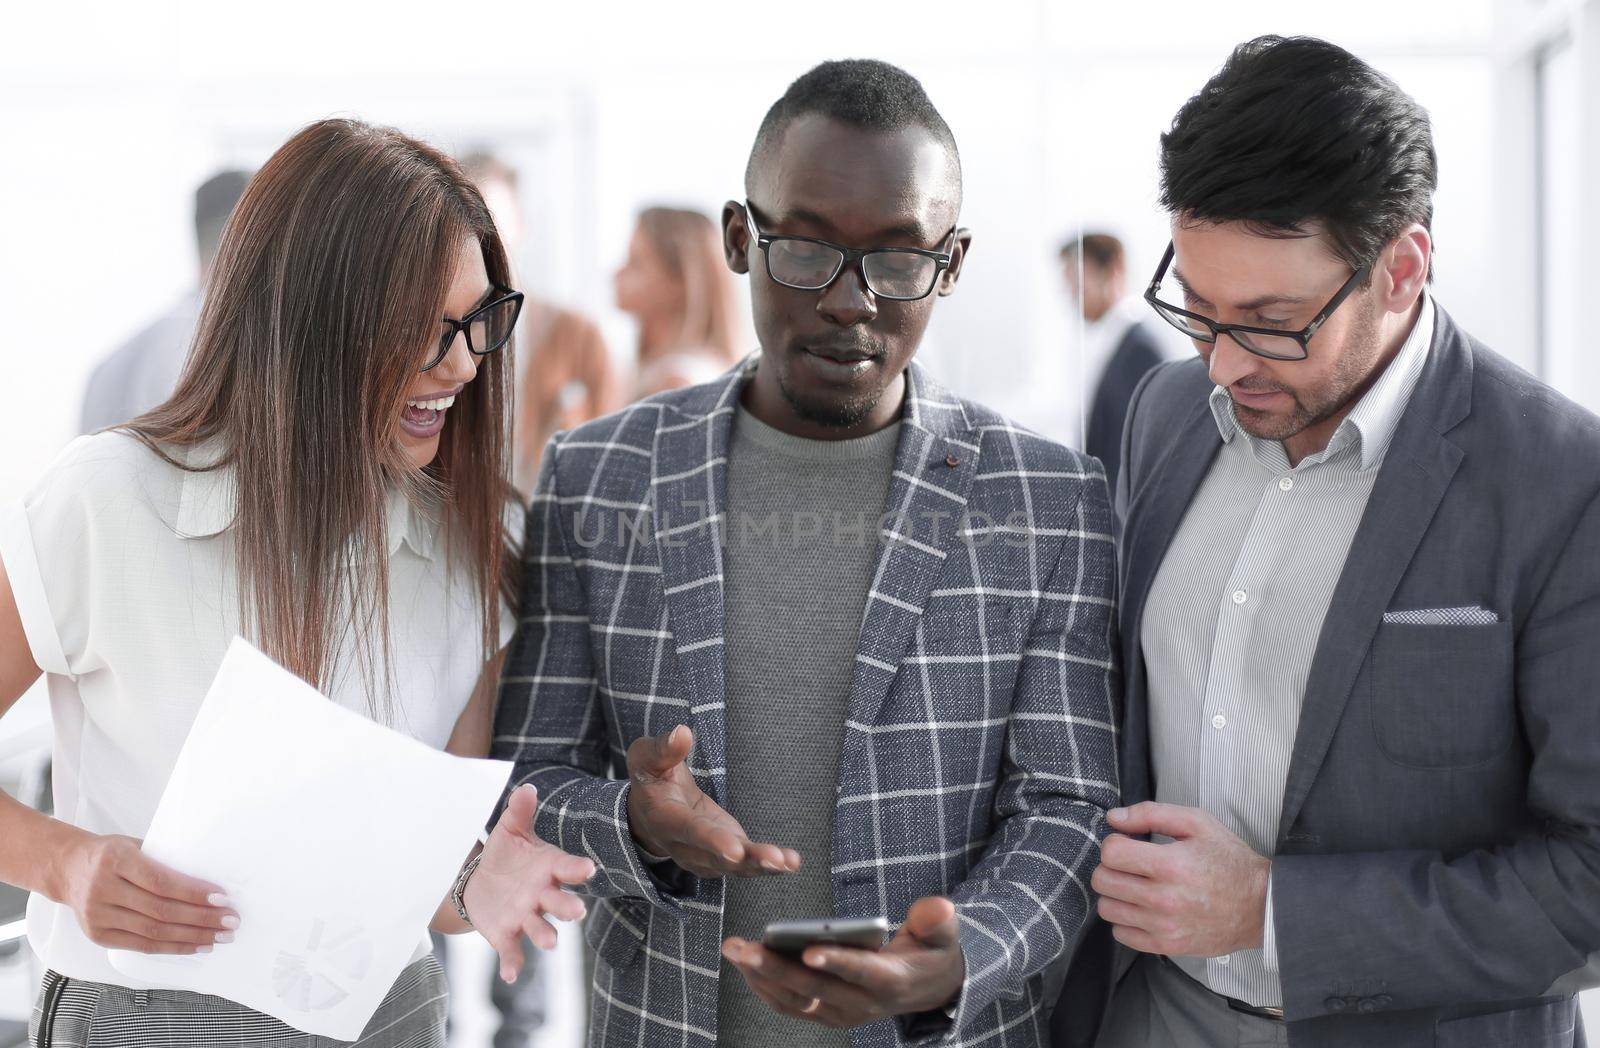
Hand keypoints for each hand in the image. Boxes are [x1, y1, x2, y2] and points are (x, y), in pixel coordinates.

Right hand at [61, 833, 237, 953]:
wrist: (68, 869)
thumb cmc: (111, 854)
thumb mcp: (135, 845)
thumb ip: (164, 860)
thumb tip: (210, 878)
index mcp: (115, 860)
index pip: (161, 881)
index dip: (193, 892)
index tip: (223, 897)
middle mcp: (103, 889)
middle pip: (161, 911)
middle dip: (202, 919)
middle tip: (231, 921)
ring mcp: (97, 915)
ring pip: (153, 932)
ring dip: (192, 937)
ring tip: (220, 937)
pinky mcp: (97, 935)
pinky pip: (141, 946)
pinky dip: (172, 947)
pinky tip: (196, 946)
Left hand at [464, 784, 595, 982]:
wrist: (481, 882)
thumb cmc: (505, 854)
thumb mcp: (510, 830)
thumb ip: (519, 812)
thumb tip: (526, 788)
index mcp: (548, 867)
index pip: (567, 867)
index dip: (577, 868)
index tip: (589, 868)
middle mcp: (542, 895)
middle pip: (559, 902)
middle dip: (568, 907)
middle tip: (577, 912)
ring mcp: (525, 916)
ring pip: (540, 928)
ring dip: (546, 935)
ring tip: (550, 943)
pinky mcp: (506, 934)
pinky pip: (512, 951)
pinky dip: (512, 963)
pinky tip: (509, 974)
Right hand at [626, 725, 799, 877]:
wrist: (649, 812)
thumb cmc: (651, 778)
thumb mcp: (646, 758)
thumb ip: (663, 749)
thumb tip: (683, 733)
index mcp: (665, 820)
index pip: (690, 831)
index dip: (711, 840)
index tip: (734, 849)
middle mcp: (686, 847)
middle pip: (718, 857)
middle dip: (747, 859)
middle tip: (774, 859)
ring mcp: (707, 855)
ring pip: (736, 866)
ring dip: (763, 865)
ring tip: (789, 862)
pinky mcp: (726, 854)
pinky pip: (746, 863)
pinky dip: (770, 865)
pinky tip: (791, 862)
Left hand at [721, 896, 965, 1028]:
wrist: (927, 988)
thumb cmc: (931, 951)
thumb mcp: (942, 933)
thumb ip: (936, 920)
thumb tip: (937, 906)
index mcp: (889, 981)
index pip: (859, 972)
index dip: (835, 961)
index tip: (808, 950)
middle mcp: (861, 1005)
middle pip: (812, 989)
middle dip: (773, 967)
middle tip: (742, 946)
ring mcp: (839, 1014)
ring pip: (794, 1000)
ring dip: (759, 976)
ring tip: (733, 950)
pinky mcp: (824, 1014)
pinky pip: (789, 1005)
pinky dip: (764, 987)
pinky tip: (744, 964)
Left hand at [1092, 802, 1269, 957]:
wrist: (1261, 906)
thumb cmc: (1230, 861)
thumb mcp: (1197, 823)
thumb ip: (1152, 814)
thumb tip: (1114, 818)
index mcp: (1170, 864)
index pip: (1111, 853)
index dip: (1115, 843)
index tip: (1127, 844)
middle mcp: (1163, 899)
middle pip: (1103, 881)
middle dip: (1110, 867)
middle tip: (1128, 865)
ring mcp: (1164, 926)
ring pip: (1107, 908)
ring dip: (1115, 894)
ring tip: (1134, 886)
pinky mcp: (1167, 946)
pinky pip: (1121, 934)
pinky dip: (1125, 920)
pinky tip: (1141, 908)